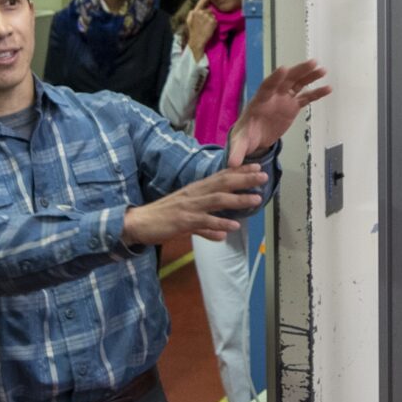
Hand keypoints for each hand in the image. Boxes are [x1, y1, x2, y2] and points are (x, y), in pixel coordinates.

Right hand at [124, 166, 266, 245]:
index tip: (256, 168)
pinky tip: (234, 226)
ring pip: (217, 199)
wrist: (138, 223)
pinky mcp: (183, 221)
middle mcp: (194, 195)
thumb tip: (222, 234)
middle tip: (263, 175)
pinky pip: (204, 221)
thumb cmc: (162, 220)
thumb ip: (206, 228)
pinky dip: (220, 222)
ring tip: (256, 199)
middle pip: (222, 183)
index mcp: (195, 191)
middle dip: (244, 179)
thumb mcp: (187, 222)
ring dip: (238, 199)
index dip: (239, 172)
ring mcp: (189, 207)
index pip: (220, 177)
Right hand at [184, 5, 214, 56]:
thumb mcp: (188, 20)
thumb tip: (195, 9)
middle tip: (205, 22)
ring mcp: (208, 17)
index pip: (202, 1)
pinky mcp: (213, 22)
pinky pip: (215, 20)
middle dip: (208, 14)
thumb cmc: (193, 31)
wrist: (197, 41)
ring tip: (206, 26)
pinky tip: (209, 28)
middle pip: (209, 10)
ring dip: (211, 19)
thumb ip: (191, 13)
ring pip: (212, 15)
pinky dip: (214, 24)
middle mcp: (201, 13)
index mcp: (195, 12)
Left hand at [230, 59, 329, 157]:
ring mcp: (284, 99)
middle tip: (311, 63)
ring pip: (297, 84)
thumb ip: (237, 151)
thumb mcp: (240, 143)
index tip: (284, 69)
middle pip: (286, 80)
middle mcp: (273, 96)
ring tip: (322, 70)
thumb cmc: (245, 136)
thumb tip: (231, 164)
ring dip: (309, 76)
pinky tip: (328, 88)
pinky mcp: (292, 106)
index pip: (267, 87)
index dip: (275, 79)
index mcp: (259, 101)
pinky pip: (305, 98)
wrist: (253, 138)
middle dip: (298, 71)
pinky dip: (316, 93)